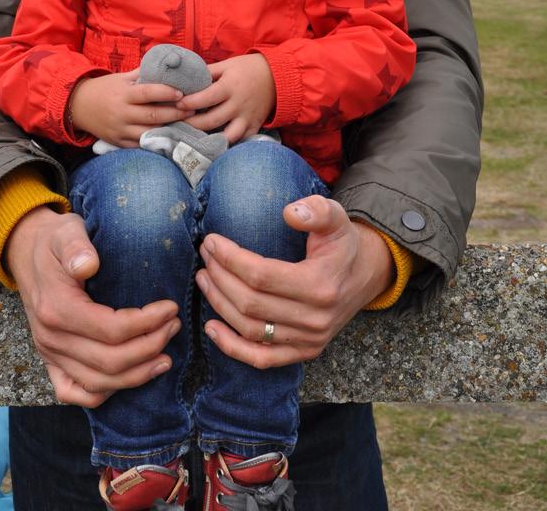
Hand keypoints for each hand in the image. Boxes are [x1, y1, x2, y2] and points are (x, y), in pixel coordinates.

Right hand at [5, 206, 180, 405]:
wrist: (27, 252)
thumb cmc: (54, 241)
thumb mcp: (65, 232)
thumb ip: (76, 247)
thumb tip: (89, 264)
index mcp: (57, 308)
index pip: (111, 330)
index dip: (147, 323)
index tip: (170, 308)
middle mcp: (51, 338)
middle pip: (110, 361)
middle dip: (150, 347)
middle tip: (174, 326)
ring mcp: (49, 354)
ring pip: (98, 384)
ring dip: (137, 374)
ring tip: (166, 355)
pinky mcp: (50, 362)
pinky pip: (75, 393)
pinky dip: (105, 393)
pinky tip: (130, 377)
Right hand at [69, 71, 186, 145]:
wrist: (77, 106)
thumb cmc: (104, 88)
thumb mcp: (121, 77)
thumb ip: (142, 73)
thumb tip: (166, 64)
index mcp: (123, 94)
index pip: (147, 93)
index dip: (165, 92)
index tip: (182, 93)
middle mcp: (121, 113)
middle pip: (152, 116)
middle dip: (175, 113)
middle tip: (192, 110)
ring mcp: (120, 130)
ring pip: (149, 133)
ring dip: (169, 130)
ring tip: (186, 125)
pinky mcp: (118, 142)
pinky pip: (140, 144)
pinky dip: (156, 141)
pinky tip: (170, 137)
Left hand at [176, 54, 275, 143]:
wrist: (277, 76)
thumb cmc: (248, 68)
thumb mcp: (227, 65)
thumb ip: (207, 72)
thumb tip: (186, 78)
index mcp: (230, 86)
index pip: (206, 98)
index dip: (189, 103)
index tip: (177, 104)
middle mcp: (238, 104)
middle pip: (211, 120)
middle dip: (192, 123)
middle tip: (179, 122)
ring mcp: (247, 118)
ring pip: (226, 136)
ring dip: (209, 138)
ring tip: (195, 135)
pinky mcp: (254, 126)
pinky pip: (240, 140)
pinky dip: (227, 143)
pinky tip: (214, 142)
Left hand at [195, 196, 393, 367]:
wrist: (366, 275)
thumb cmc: (342, 243)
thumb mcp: (336, 217)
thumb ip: (316, 211)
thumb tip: (289, 213)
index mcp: (320, 285)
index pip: (261, 275)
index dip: (230, 258)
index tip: (211, 241)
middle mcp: (315, 319)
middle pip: (250, 303)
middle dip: (220, 277)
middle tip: (205, 256)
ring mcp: (309, 340)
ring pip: (250, 330)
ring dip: (219, 305)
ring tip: (204, 278)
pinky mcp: (305, 352)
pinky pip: (262, 359)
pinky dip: (232, 348)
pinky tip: (211, 328)